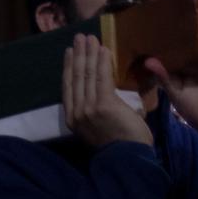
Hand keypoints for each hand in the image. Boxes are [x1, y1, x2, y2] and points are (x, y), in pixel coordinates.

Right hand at [63, 34, 151, 149]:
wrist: (129, 160)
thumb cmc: (119, 146)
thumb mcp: (98, 128)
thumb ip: (95, 110)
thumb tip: (102, 94)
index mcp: (73, 119)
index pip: (68, 86)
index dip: (68, 66)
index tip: (69, 52)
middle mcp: (77, 112)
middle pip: (76, 77)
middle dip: (78, 55)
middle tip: (79, 37)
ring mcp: (88, 108)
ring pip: (87, 74)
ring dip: (88, 53)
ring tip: (89, 38)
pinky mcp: (103, 104)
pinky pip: (101, 78)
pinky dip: (101, 62)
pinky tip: (102, 50)